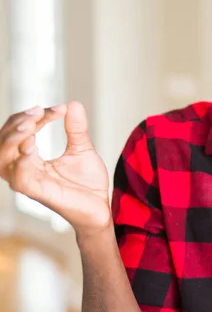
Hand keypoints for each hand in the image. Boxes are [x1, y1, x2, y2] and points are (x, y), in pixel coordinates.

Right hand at [0, 102, 110, 236]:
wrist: (101, 208)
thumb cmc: (88, 183)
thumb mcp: (82, 149)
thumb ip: (76, 129)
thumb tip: (72, 104)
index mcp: (31, 159)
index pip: (21, 132)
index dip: (36, 117)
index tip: (59, 108)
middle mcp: (24, 170)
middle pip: (4, 143)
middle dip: (18, 123)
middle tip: (39, 111)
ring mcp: (29, 182)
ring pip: (3, 159)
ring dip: (13, 139)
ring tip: (31, 124)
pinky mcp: (38, 194)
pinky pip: (18, 179)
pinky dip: (20, 162)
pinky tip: (31, 148)